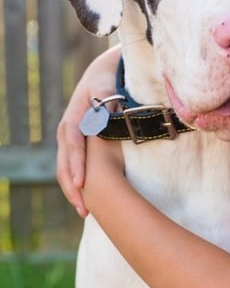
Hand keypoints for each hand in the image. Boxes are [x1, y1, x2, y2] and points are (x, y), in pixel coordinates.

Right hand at [57, 45, 121, 216]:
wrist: (99, 76)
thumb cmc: (106, 81)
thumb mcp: (106, 87)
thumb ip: (106, 100)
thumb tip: (105, 112)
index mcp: (74, 119)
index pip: (74, 145)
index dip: (76, 164)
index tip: (81, 181)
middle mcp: (67, 131)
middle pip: (65, 163)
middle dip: (73, 187)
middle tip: (84, 207)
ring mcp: (68, 139)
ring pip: (65, 169)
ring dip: (73, 191)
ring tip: (85, 211)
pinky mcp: (74, 145)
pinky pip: (71, 168)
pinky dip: (76, 185)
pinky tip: (86, 200)